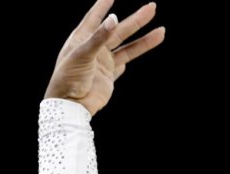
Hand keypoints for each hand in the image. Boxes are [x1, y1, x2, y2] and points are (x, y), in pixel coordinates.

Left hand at [44, 0, 165, 115]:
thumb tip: (114, 18)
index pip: (93, 18)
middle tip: (152, 7)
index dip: (103, 5)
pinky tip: (147, 43)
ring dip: (143, 39)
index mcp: (80, 40)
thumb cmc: (68, 79)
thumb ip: (98, 38)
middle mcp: (92, 49)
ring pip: (127, 46)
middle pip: (117, 30)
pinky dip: (137, 52)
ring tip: (161, 30)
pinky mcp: (109, 75)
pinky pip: (125, 61)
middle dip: (135, 20)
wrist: (70, 107)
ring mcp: (102, 62)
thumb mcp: (81, 55)